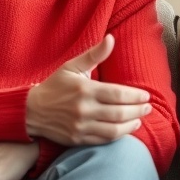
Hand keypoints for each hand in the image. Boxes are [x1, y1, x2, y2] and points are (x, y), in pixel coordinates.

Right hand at [26, 34, 151, 145]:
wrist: (31, 111)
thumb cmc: (54, 86)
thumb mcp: (72, 66)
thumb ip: (94, 54)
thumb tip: (111, 38)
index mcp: (85, 90)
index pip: (118, 95)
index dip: (135, 96)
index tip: (146, 96)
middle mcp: (84, 109)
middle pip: (119, 113)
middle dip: (138, 111)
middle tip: (148, 108)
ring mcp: (80, 126)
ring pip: (113, 130)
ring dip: (131, 125)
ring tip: (140, 119)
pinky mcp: (78, 139)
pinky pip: (103, 140)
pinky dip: (117, 136)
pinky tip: (125, 130)